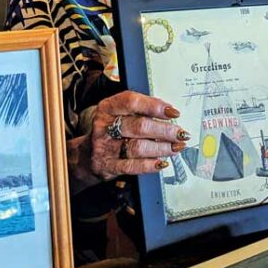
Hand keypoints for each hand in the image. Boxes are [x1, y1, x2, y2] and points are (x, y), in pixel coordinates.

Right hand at [69, 91, 186, 183]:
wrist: (86, 156)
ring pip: (139, 147)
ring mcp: (105, 147)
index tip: (173, 112)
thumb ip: (139, 111)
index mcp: (108, 107)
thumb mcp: (117, 114)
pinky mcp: (108, 165)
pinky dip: (150, 165)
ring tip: (176, 147)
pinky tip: (162, 162)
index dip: (155, 106)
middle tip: (180, 133)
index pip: (132, 102)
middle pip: (139, 126)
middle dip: (165, 130)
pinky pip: (133, 166)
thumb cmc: (110, 130)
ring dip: (162, 148)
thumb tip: (169, 114)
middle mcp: (104, 126)